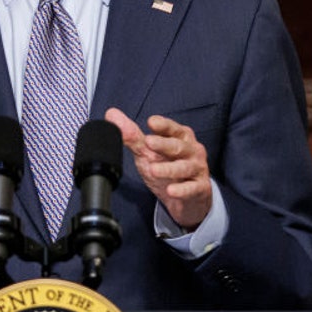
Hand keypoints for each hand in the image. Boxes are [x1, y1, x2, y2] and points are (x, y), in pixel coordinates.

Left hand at [105, 107, 211, 230]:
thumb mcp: (148, 151)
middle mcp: (192, 150)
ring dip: (169, 168)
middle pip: (178, 146)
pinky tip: (171, 191)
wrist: (187, 197)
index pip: (172, 128)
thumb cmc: (168, 166)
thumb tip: (112, 114)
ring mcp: (197, 169)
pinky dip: (181, 190)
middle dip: (164, 144)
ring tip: (153, 170)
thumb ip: (132, 135)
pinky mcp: (200, 188)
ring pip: (184, 167)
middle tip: (148, 142)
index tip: (151, 122)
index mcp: (181, 137)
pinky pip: (191, 189)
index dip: (163, 125)